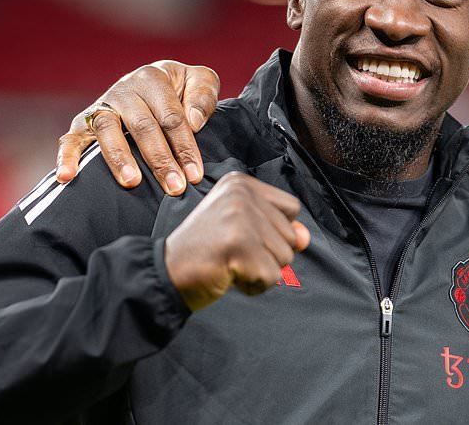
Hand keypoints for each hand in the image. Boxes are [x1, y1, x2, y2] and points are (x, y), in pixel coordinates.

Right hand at [55, 61, 221, 194]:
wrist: (153, 83)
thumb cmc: (182, 89)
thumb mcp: (200, 81)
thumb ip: (203, 96)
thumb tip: (193, 122)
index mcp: (153, 78)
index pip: (171, 117)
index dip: (184, 146)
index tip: (194, 175)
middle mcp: (124, 90)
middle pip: (142, 127)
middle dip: (159, 159)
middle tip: (174, 187)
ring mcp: (101, 106)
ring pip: (108, 131)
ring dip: (120, 159)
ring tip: (132, 182)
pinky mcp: (83, 123)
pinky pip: (72, 139)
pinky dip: (66, 157)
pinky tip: (66, 177)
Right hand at [164, 172, 310, 310]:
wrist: (164, 273)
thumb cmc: (205, 253)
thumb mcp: (244, 231)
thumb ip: (278, 229)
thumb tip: (304, 238)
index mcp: (241, 183)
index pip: (292, 209)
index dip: (274, 231)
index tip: (241, 236)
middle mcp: (241, 194)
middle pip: (290, 234)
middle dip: (267, 254)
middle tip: (231, 253)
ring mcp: (240, 217)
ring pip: (285, 257)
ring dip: (261, 270)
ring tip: (230, 262)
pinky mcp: (239, 244)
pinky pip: (273, 276)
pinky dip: (255, 285)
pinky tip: (229, 275)